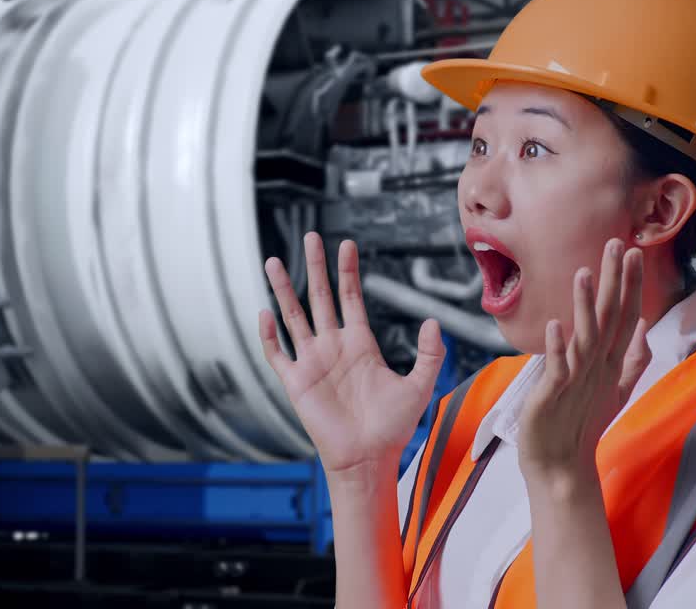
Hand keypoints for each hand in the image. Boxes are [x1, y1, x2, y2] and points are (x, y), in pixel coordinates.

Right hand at [260, 232, 444, 478]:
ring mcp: (312, 362)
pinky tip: (264, 312)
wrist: (368, 460)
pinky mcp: (296, 383)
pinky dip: (268, 334)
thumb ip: (429, 354)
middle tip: (310, 235)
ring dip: (282, 289)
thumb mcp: (420, 386)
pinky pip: (277, 353)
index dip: (347, 271)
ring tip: (272, 260)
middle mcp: (333, 346)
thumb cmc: (393, 427)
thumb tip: (431, 322)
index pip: (351, 297)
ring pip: (293, 316)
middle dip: (315, 266)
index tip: (346, 243)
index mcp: (360, 343)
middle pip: (319, 297)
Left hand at [517, 238, 651, 484]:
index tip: (634, 251)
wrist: (561, 466)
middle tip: (617, 245)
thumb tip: (645, 328)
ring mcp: (577, 380)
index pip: (626, 316)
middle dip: (614, 282)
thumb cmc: (582, 424)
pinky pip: (557, 367)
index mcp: (610, 362)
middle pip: (610, 319)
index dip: (630, 285)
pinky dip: (557, 347)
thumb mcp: (614, 389)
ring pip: (585, 337)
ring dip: (585, 306)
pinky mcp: (553, 395)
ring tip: (583, 273)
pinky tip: (556, 324)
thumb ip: (633, 359)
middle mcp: (598, 367)